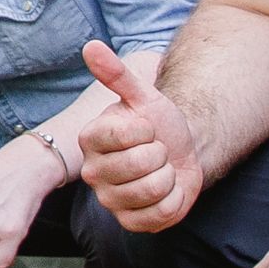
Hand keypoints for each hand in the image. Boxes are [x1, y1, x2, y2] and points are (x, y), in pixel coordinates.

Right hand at [78, 39, 202, 231]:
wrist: (178, 152)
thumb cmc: (157, 122)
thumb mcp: (142, 95)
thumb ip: (115, 74)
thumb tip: (91, 46)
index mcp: (90, 139)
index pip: (125, 136)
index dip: (147, 129)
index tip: (147, 128)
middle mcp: (92, 171)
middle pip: (141, 164)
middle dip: (161, 154)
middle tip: (156, 150)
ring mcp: (109, 199)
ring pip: (152, 189)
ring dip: (169, 176)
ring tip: (161, 169)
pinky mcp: (129, 222)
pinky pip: (159, 214)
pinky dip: (173, 200)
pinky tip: (166, 190)